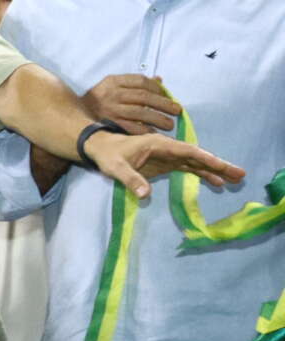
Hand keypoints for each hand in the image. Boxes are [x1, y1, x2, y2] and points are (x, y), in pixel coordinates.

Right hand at [81, 73, 179, 134]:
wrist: (71, 120)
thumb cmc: (97, 103)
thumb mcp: (111, 88)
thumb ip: (134, 84)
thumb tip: (159, 80)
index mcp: (112, 81)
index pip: (141, 81)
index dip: (158, 89)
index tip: (167, 97)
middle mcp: (111, 94)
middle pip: (144, 97)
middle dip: (164, 104)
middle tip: (176, 111)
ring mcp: (110, 110)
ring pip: (142, 113)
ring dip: (159, 119)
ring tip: (169, 124)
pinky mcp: (109, 125)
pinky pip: (133, 128)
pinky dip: (146, 131)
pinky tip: (154, 134)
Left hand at [87, 131, 245, 199]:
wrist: (101, 148)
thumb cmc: (108, 156)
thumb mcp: (116, 168)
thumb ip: (130, 179)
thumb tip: (145, 195)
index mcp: (160, 144)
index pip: (188, 152)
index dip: (206, 159)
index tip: (222, 166)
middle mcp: (168, 148)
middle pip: (198, 156)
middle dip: (219, 165)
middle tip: (240, 174)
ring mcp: (168, 156)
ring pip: (196, 162)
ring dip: (215, 170)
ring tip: (234, 180)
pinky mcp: (166, 163)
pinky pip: (188, 168)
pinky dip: (202, 174)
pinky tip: (216, 182)